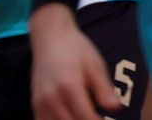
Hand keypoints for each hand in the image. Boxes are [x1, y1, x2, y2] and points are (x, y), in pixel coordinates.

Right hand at [29, 3, 120, 119]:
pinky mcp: (34, 104)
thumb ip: (103, 88)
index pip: (85, 116)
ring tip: (84, 117)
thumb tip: (116, 107)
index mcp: (69, 87)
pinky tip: (69, 118)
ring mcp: (40, 103)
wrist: (50, 39)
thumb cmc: (77, 50)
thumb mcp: (95, 65)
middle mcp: (51, 99)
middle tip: (97, 118)